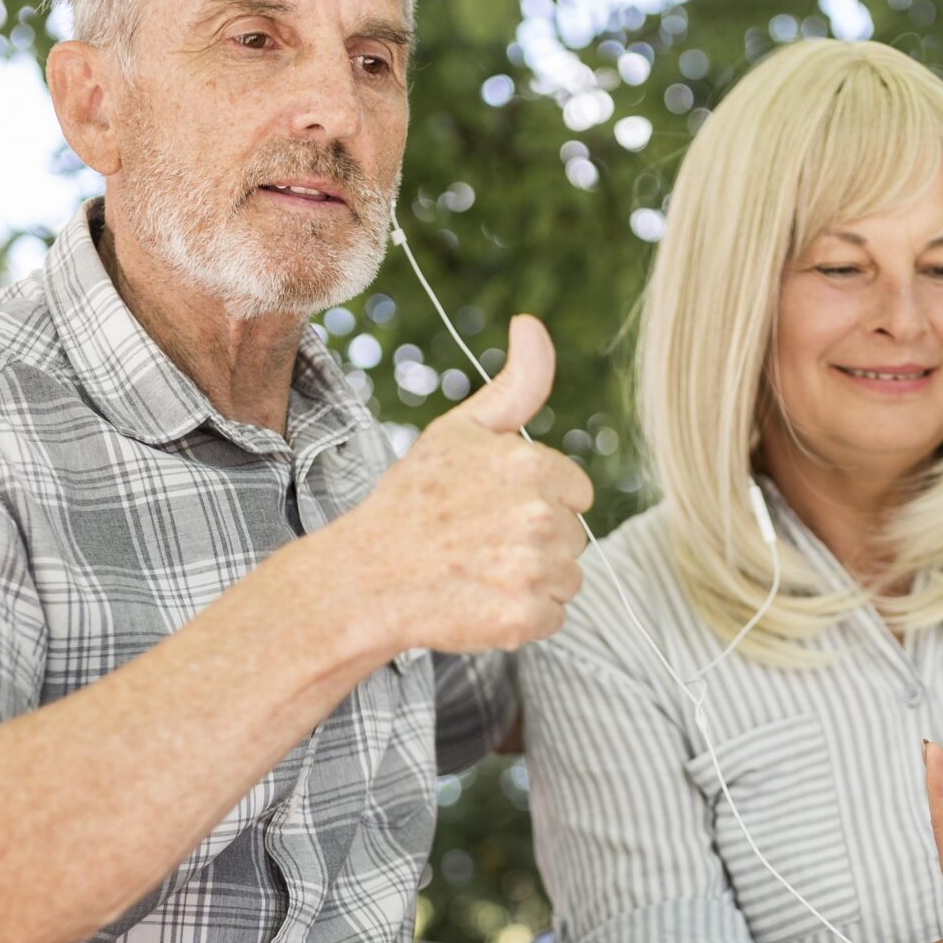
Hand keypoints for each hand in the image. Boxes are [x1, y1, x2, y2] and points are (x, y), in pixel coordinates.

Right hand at [349, 315, 593, 652]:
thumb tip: (533, 324)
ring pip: (568, 578)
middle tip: (480, 542)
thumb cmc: (414, 501)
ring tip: (479, 572)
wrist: (365, 577)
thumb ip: (516, 384)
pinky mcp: (523, 617)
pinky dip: (523, 618)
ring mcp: (531, 569)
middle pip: (574, 537)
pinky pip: (554, 617)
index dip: (539, 501)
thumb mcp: (460, 431)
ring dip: (533, 580)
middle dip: (536, 541)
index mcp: (530, 465)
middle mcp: (537, 515)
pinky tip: (482, 600)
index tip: (495, 507)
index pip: (577, 493)